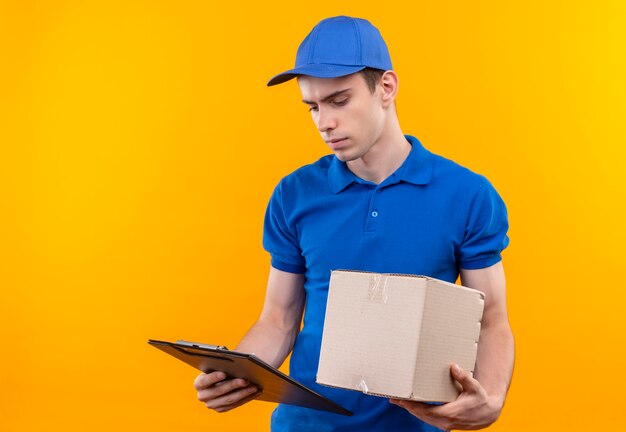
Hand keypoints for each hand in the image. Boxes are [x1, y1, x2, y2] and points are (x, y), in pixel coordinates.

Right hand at [194, 371, 260, 412]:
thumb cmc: (218, 368)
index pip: (204, 381)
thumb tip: (234, 362)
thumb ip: (220, 365)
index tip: (224, 373)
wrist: (219, 380)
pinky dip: (247, 398)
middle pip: (219, 391)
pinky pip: (235, 404)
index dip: (213, 377)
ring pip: (229, 399)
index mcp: (198, 383)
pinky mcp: (221, 409)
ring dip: (243, 393)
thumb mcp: (216, 366)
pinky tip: (255, 391)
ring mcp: (212, 404)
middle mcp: (203, 396)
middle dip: (233, 385)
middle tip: (245, 380)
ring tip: (254, 387)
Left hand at [389, 364, 503, 429]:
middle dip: (407, 407)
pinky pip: (428, 419)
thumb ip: (464, 377)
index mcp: (451, 413)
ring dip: (411, 410)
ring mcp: (445, 425)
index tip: (401, 400)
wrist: (488, 414)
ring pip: (424, 418)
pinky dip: (419, 413)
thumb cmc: (480, 399)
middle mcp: (446, 421)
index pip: (426, 411)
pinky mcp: (445, 425)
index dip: (412, 406)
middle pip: (421, 415)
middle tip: (393, 398)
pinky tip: (412, 406)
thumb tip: (454, 366)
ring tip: (398, 401)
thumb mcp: (474, 387)